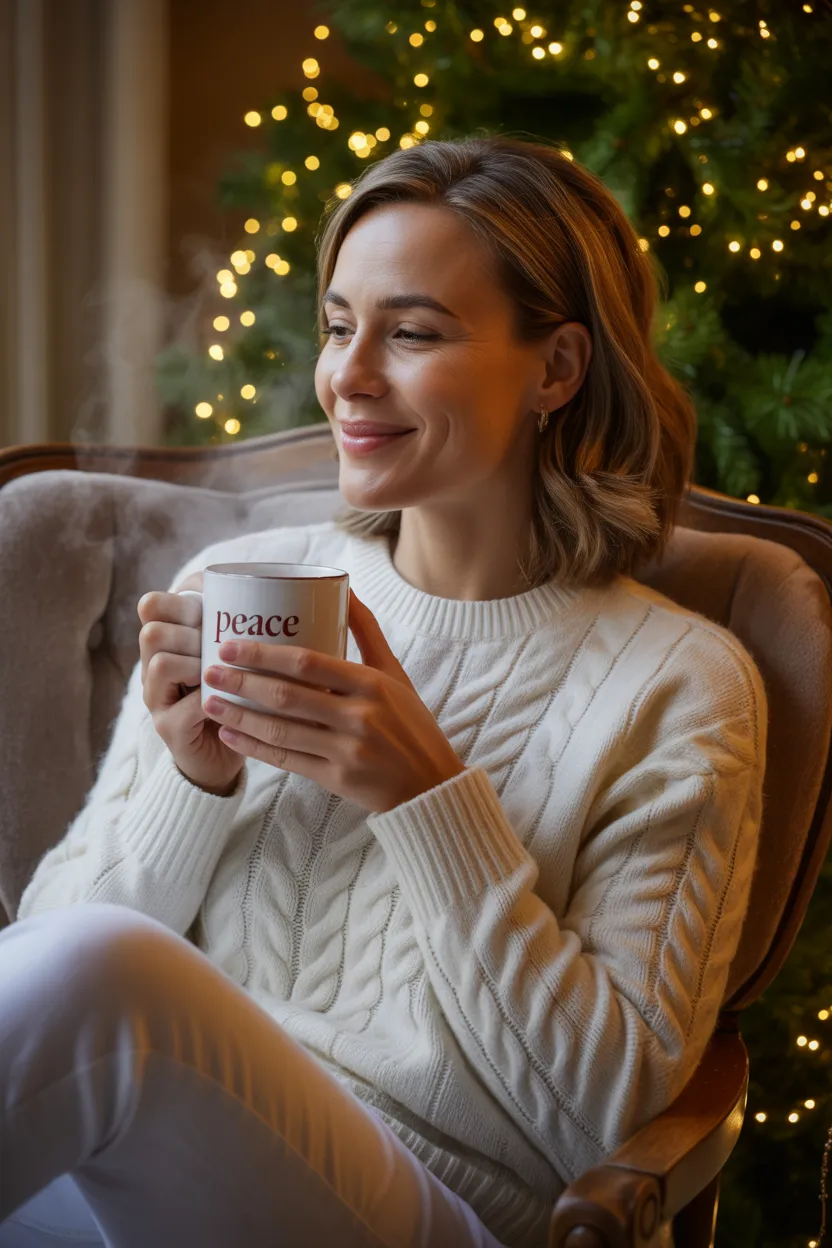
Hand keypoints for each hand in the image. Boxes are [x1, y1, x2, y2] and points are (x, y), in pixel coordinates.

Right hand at [137, 572, 244, 797]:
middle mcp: (153, 666)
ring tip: (228, 672)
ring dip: (199, 664)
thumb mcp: (239, 656)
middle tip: (225, 644)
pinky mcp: (169, 728)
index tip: (216, 608)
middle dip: (192, 632)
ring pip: (161, 663)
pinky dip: (215, 700)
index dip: (182, 600)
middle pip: (152, 631)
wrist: (224, 754)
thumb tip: (295, 594)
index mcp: (168, 642)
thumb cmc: (239, 696)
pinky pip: (186, 706)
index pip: (152, 605)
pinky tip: (235, 701)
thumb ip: (248, 628)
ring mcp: (157, 698)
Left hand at [202, 589, 465, 813]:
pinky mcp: (337, 780)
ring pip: (281, 731)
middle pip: (287, 697)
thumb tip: (344, 587)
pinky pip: (288, 760)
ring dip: (240, 717)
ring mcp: (347, 751)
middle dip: (242, 683)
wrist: (431, 784)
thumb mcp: (394, 673)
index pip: (308, 664)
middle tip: (209, 670)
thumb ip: (366, 631)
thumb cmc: (410, 722)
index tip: (230, 644)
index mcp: (372, 685)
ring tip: (209, 703)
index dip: (264, 654)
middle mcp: (359, 717)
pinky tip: (231, 736)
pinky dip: (256, 748)